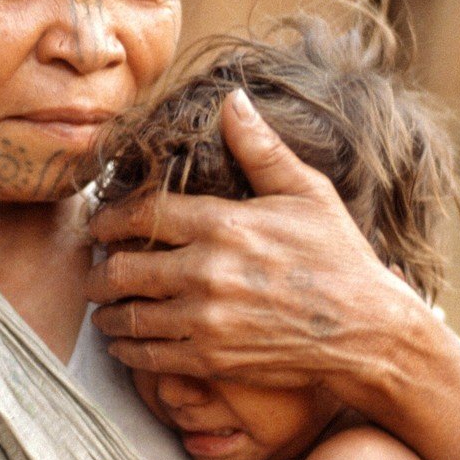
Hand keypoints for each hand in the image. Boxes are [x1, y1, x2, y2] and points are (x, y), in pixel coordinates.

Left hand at [86, 88, 434, 401]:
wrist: (367, 330)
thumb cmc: (339, 258)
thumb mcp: (307, 193)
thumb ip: (261, 148)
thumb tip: (232, 100)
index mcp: (224, 224)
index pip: (142, 215)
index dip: (109, 219)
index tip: (99, 224)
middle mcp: (207, 271)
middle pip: (123, 269)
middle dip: (99, 270)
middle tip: (92, 269)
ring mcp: (206, 319)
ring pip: (129, 315)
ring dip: (107, 312)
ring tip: (104, 307)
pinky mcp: (212, 358)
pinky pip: (149, 356)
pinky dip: (128, 349)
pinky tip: (124, 342)